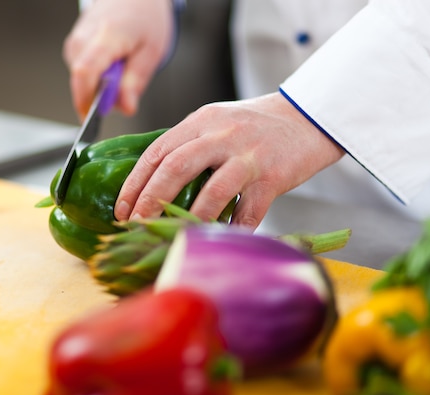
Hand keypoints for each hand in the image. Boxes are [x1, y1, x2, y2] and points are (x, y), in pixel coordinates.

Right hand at [63, 0, 172, 119]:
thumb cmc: (145, 17)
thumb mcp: (152, 51)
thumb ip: (136, 81)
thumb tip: (126, 108)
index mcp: (104, 38)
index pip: (84, 73)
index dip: (85, 100)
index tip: (92, 119)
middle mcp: (83, 40)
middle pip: (82, 83)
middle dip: (101, 97)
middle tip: (126, 89)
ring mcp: (75, 43)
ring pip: (83, 81)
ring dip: (102, 87)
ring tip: (122, 69)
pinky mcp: (74, 47)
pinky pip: (84, 74)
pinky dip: (99, 78)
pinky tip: (114, 65)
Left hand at [114, 93, 345, 228]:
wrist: (308, 117)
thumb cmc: (257, 125)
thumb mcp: (217, 122)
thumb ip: (190, 144)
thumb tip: (154, 183)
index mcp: (201, 121)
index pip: (158, 151)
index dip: (135, 181)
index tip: (122, 207)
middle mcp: (221, 134)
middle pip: (176, 166)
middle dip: (150, 198)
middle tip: (136, 223)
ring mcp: (248, 155)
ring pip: (212, 190)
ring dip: (188, 217)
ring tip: (172, 236)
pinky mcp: (272, 176)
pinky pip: (248, 211)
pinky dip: (232, 230)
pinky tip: (218, 242)